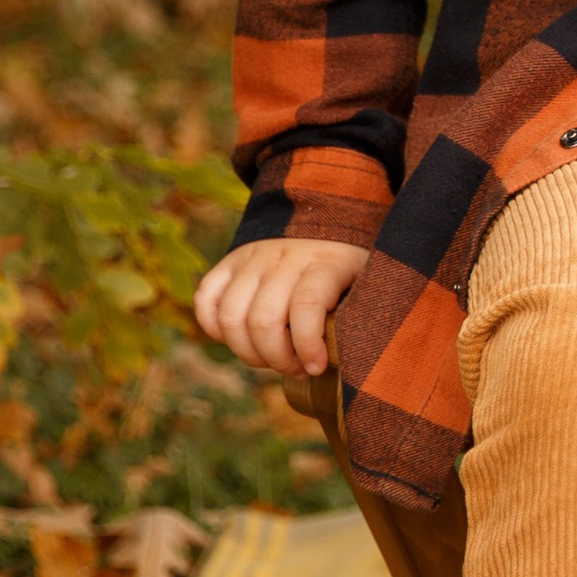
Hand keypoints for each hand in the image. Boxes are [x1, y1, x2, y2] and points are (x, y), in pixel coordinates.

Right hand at [194, 237, 369, 381]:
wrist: (328, 209)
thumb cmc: (352, 262)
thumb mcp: (370, 279)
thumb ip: (363, 311)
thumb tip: (350, 359)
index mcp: (324, 262)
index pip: (306, 306)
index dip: (307, 346)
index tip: (316, 367)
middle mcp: (284, 258)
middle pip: (263, 321)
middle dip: (277, 359)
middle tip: (295, 368)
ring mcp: (253, 257)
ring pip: (231, 317)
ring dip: (247, 352)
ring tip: (271, 358)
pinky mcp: (230, 260)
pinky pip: (206, 298)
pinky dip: (214, 328)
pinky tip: (239, 339)